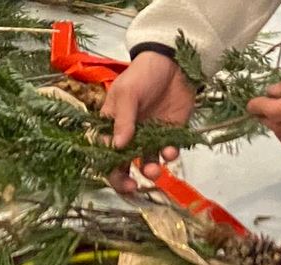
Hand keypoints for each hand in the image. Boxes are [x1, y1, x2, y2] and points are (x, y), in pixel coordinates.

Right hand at [101, 51, 196, 193]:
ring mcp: (150, 136)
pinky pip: (168, 152)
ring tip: (155, 169)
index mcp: (112, 125)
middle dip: (127, 179)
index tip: (118, 177)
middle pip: (123, 165)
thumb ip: (123, 120)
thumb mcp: (128, 93)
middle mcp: (129, 135)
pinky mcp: (170, 134)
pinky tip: (170, 151)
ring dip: (150, 170)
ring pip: (147, 163)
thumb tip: (118, 147)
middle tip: (133, 187)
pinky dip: (169, 156)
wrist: (175, 61)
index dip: (109, 168)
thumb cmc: (143, 73)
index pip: (105, 153)